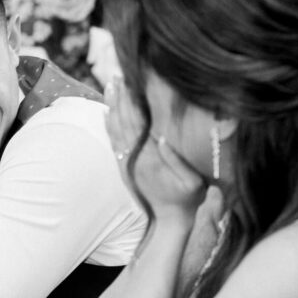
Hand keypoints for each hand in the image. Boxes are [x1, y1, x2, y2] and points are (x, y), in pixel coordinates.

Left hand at [104, 78, 205, 224]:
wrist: (169, 220)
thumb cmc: (187, 198)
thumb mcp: (192, 182)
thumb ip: (177, 161)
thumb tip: (162, 138)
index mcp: (152, 156)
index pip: (140, 123)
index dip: (134, 103)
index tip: (131, 83)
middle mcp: (137, 156)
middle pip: (126, 121)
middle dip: (121, 98)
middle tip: (117, 76)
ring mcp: (129, 161)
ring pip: (117, 129)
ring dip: (113, 107)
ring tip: (110, 86)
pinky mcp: (125, 166)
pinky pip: (113, 143)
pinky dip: (108, 127)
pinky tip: (105, 112)